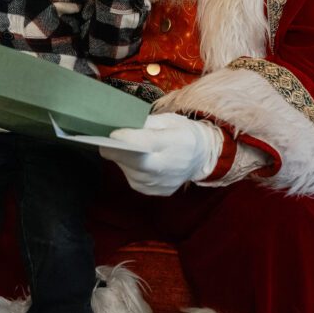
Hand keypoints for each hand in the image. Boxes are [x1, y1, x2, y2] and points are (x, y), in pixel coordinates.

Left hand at [100, 113, 221, 195]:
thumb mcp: (169, 120)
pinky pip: (134, 180)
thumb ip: (146, 123)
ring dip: (123, 161)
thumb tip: (121, 127)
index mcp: (175, 143)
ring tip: (125, 150)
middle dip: (117, 150)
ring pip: (129, 172)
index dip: (125, 138)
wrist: (201, 157)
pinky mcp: (156, 192)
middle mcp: (168, 168)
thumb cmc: (183, 133)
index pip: (144, 143)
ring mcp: (162, 183)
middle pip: (132, 161)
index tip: (113, 133)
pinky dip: (132, 170)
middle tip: (111, 140)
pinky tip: (136, 162)